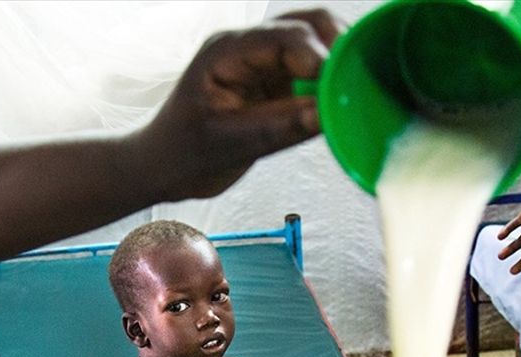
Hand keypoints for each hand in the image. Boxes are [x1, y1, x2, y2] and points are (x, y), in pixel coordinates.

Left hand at [135, 9, 342, 200]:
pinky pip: (313, 71)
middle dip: (337, 48)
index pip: (282, 37)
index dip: (316, 56)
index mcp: (226, 52)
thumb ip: (277, 128)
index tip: (336, 87)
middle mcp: (247, 47)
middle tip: (356, 84)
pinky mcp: (276, 82)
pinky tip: (342, 103)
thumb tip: (324, 115)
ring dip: (338, 62)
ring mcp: (263, 62)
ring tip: (353, 93)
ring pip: (316, 41)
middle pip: (307, 24)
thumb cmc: (181, 152)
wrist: (164, 167)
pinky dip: (332, 83)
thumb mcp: (227, 144)